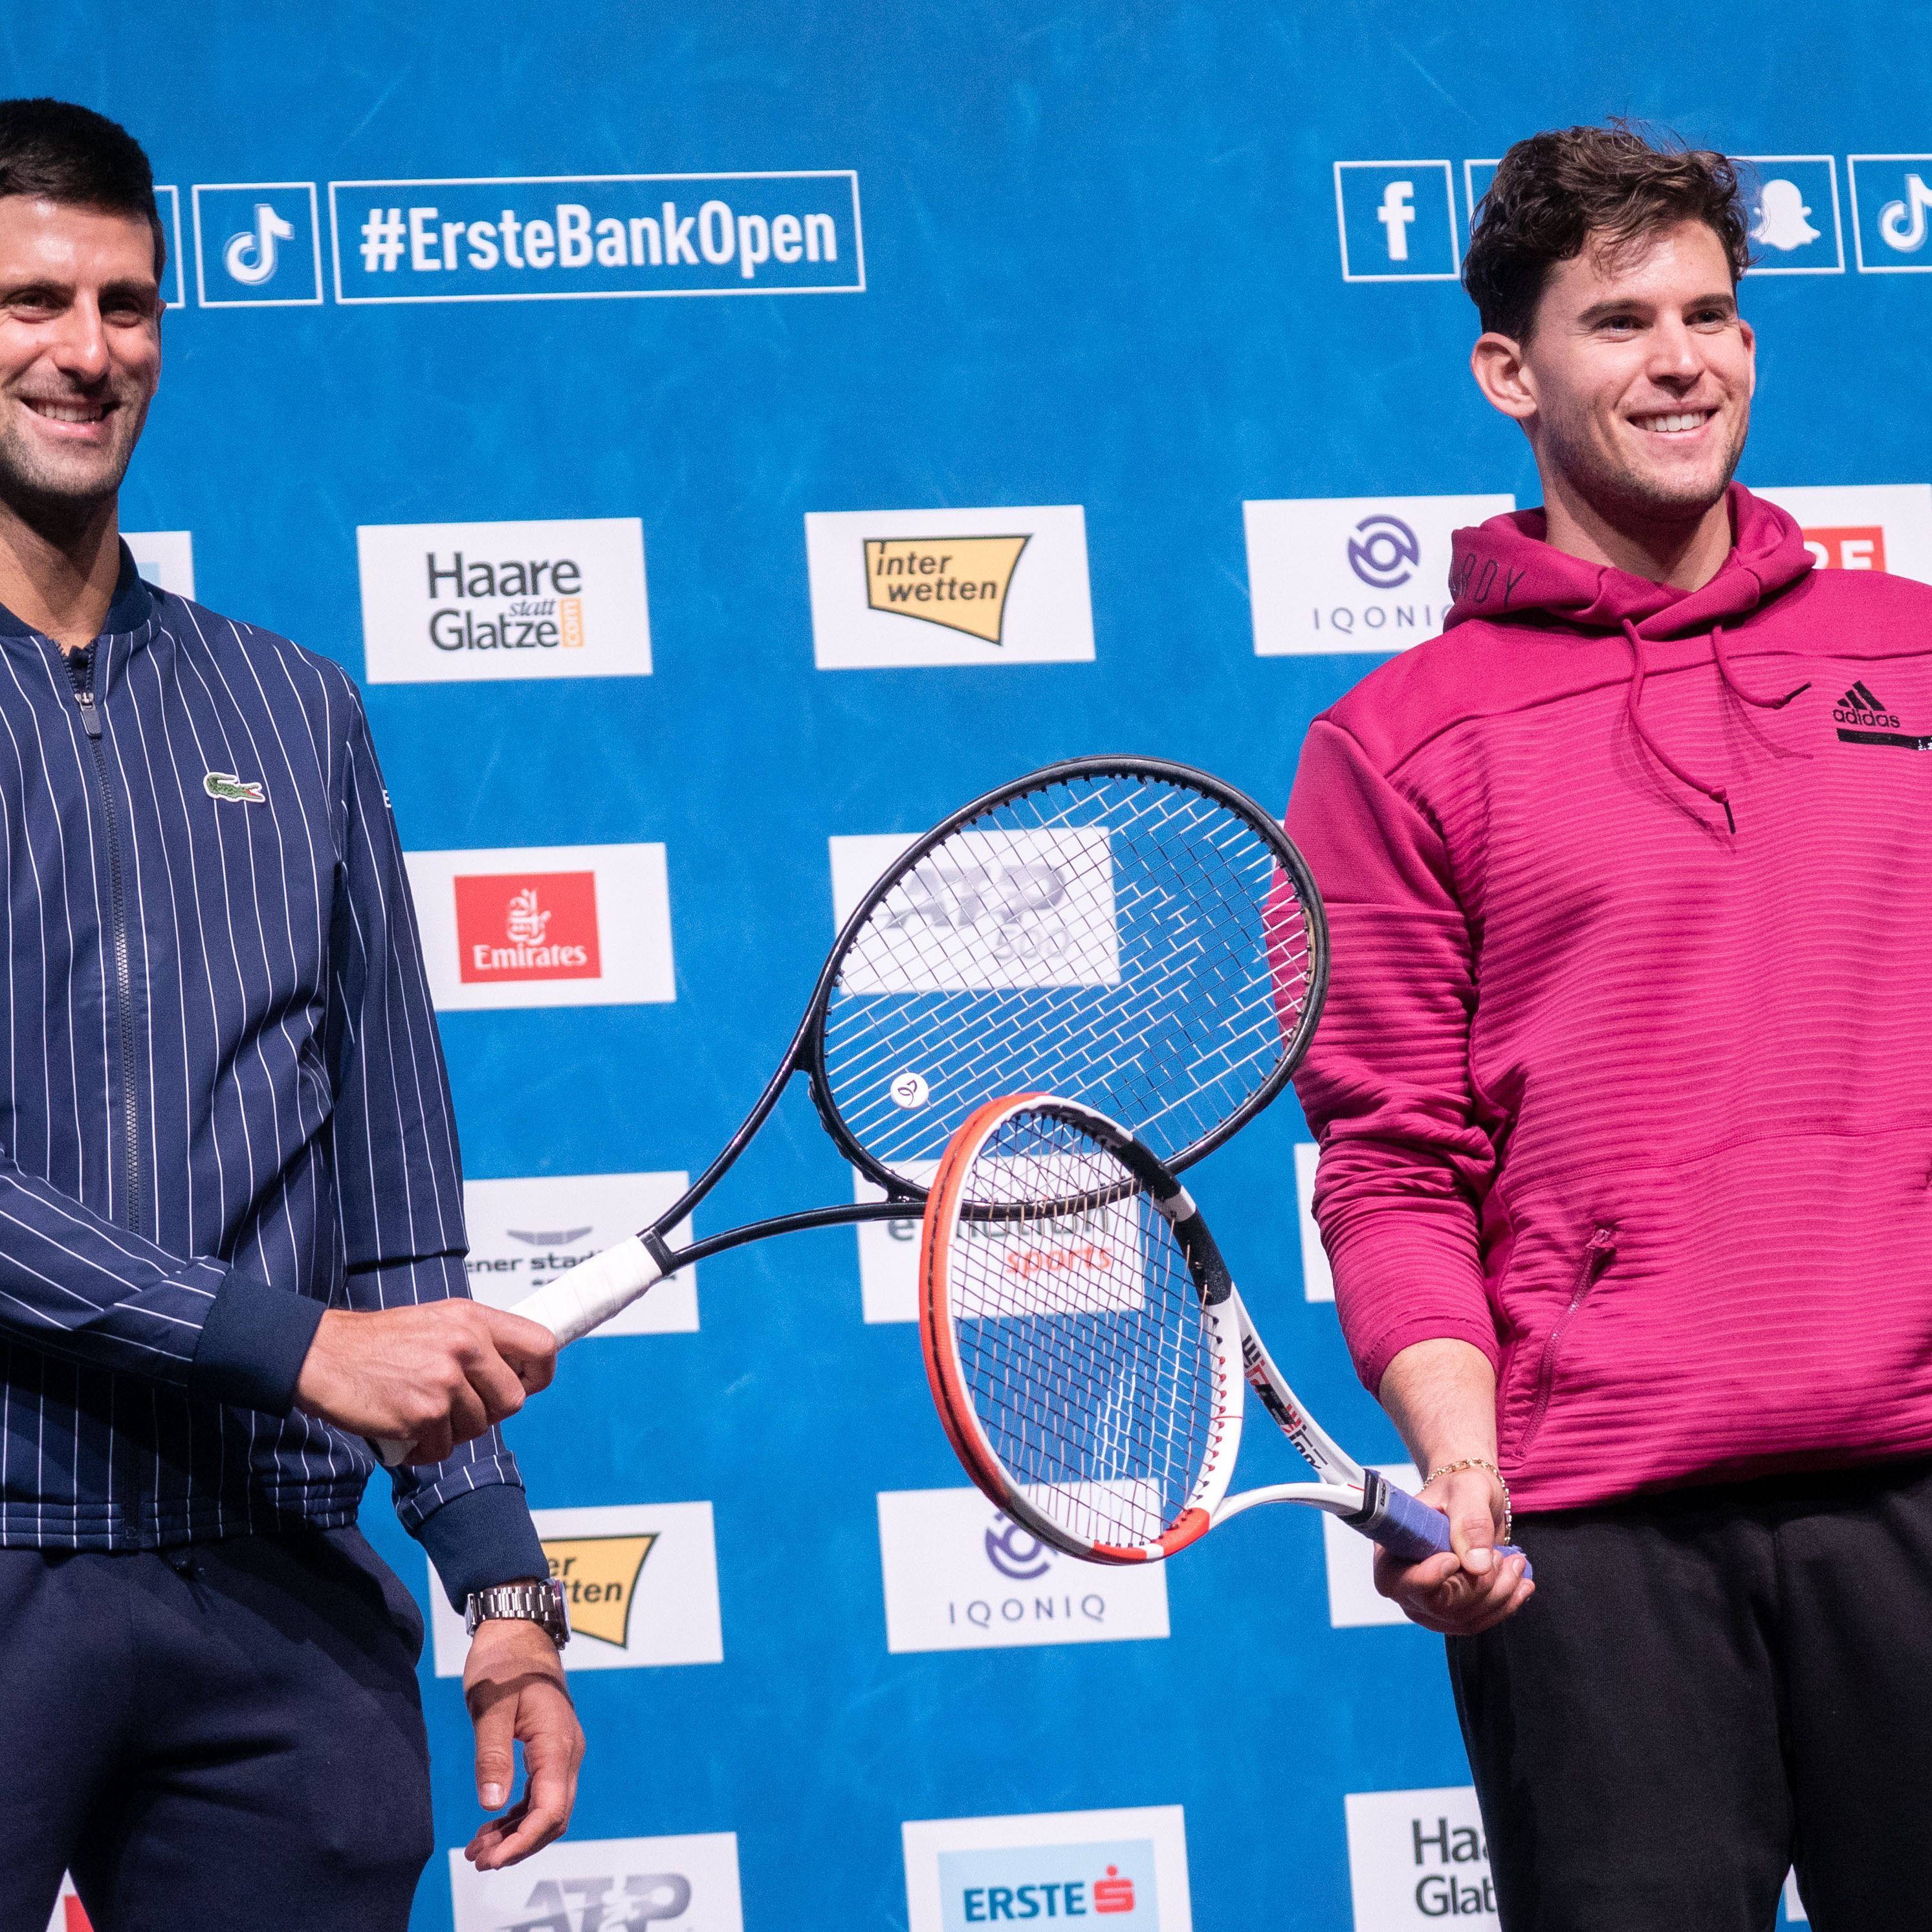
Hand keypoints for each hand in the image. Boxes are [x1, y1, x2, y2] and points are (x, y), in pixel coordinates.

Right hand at [293, 1302, 556, 1463]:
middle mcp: (465, 1346)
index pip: (541, 1346)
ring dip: (452, 1430)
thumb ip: (479, 1341)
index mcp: (473, 1319)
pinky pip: (444, 1448)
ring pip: (479, 1427)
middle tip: (457, 1406)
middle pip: (513, 1400)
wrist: (323, 1355)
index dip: (539, 1374)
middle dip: (488, 1411)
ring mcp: (445, 1381)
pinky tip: (404, 1428)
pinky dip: (425, 1447)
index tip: (525, 1384)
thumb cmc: (380, 1342)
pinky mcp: (424, 1414)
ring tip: (421, 1410)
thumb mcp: (439, 1321)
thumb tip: (517, 1371)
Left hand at [462, 1611, 584, 1870]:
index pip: (551, 1809)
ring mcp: (562, 1750)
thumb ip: (492, 1756)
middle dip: (519, 1844)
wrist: (519, 1631)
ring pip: (548, 1807)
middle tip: (478, 1859)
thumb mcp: (490, 1708)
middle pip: (554, 1815)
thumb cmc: (504, 1663)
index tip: (492, 1858)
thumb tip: (491, 1806)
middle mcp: (567, 1751)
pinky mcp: (550, 1749)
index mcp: (557, 1742)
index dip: (524, 1841)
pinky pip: (541, 1792)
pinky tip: (492, 1823)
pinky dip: (519, 1814)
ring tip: (478, 1848)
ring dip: (517, 1832)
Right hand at [1372, 1465, 1533, 1634]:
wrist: (1473, 1500)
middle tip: (1502, 1556)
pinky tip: (1521, 1584)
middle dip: (1478, 1585)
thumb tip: (1477, 1566)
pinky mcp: (1451, 1612)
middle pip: (1437, 1605)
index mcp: (1392, 1548)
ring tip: (1516, 1562)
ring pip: (1463, 1618)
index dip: (1425, 1578)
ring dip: (1499, 1594)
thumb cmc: (1461, 1488)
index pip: (1396, 1581)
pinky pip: (1478, 1622)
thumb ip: (1470, 1522)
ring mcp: (1426, 1601)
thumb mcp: (1468, 1492)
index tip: (1454, 1560)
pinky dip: (1506, 1605)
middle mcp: (1404, 1581)